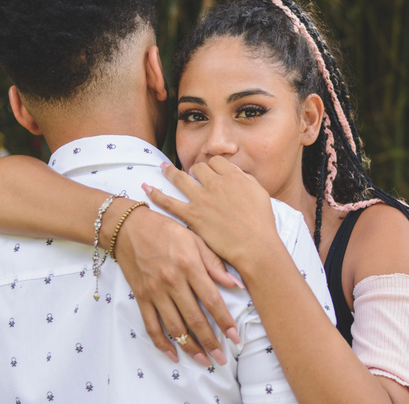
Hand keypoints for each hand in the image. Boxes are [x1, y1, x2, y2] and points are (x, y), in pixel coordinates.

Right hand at [111, 205, 243, 365]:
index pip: (211, 299)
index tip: (235, 337)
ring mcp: (154, 292)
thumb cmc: (167, 230)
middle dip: (210, 341)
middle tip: (222, 358)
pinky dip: (162, 343)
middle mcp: (172, 281)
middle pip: (194, 318)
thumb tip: (235, 284)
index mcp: (189, 265)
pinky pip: (151, 325)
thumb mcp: (195, 238)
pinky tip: (173, 354)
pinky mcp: (141, 297)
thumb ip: (214, 263)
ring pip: (174, 327)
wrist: (129, 228)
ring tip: (204, 361)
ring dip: (190, 347)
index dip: (224, 320)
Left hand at [143, 156, 278, 269]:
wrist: (255, 246)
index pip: (216, 162)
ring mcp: (201, 199)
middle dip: (195, 170)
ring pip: (180, 178)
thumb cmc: (262, 223)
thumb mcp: (260, 193)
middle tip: (192, 176)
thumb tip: (234, 171)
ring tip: (163, 168)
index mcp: (233, 176)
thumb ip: (246, 179)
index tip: (210, 171)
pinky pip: (168, 201)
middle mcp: (215, 183)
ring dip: (170, 172)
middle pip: (198, 167)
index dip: (212, 166)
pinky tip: (147, 188)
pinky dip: (155, 193)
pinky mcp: (192, 216)